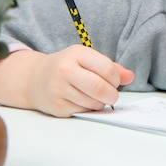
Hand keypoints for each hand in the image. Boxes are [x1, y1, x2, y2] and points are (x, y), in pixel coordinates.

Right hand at [0, 45, 134, 116]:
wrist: (35, 78)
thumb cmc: (67, 67)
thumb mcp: (86, 60)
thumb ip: (110, 67)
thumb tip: (130, 76)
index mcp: (76, 53)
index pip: (107, 69)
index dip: (116, 79)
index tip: (114, 81)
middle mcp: (65, 70)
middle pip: (100, 88)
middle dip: (112, 95)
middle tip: (111, 95)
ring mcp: (59, 89)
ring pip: (93, 103)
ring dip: (100, 103)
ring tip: (94, 96)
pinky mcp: (57, 106)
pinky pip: (83, 112)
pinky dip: (88, 109)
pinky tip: (81, 101)